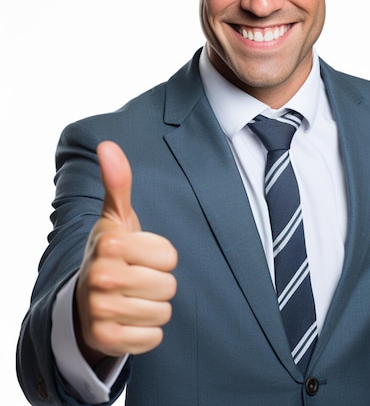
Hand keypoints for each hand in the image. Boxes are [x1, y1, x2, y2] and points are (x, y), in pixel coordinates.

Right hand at [75, 141, 176, 364]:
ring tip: (134, 297)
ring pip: (163, 312)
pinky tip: (130, 319)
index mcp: (110, 242)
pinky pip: (152, 338)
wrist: (84, 296)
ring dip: (154, 306)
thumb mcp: (117, 217)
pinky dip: (147, 331)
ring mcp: (100, 310)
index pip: (170, 256)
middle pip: (169, 286)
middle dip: (159, 282)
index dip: (161, 256)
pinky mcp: (105, 339)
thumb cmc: (112, 252)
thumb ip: (118, 182)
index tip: (141, 255)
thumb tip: (108, 145)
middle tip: (137, 278)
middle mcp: (101, 276)